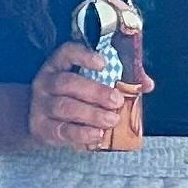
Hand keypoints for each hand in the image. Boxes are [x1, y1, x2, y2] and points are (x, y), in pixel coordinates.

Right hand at [28, 41, 144, 149]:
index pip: (66, 53)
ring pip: (65, 107)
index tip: (103, 63)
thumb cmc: (72, 99)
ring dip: (91, 114)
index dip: (84, 56)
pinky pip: (62, 130)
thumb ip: (117, 81)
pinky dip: (82, 133)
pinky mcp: (43, 128)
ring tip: (112, 120)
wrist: (41, 122)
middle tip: (116, 101)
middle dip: (95, 92)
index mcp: (58, 65)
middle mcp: (47, 82)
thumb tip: (146, 84)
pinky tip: (97, 134)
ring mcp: (42, 105)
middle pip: (68, 83)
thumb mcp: (88, 84)